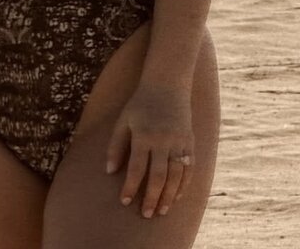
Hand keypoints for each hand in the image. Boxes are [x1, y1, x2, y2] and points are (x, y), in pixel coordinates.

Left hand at [105, 82, 194, 218]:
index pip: (136, 168)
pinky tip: (176, 196)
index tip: (125, 201)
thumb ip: (116, 146)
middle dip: (152, 198)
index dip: (130, 187)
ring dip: (169, 196)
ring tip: (162, 211)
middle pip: (158, 176)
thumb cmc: (140, 104)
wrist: (167, 84)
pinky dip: (183, 185)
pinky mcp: (190, 141)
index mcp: (144, 134)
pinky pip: (189, 168)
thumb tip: (109, 172)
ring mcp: (179, 141)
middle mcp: (163, 139)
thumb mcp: (123, 120)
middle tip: (146, 214)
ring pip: (176, 175)